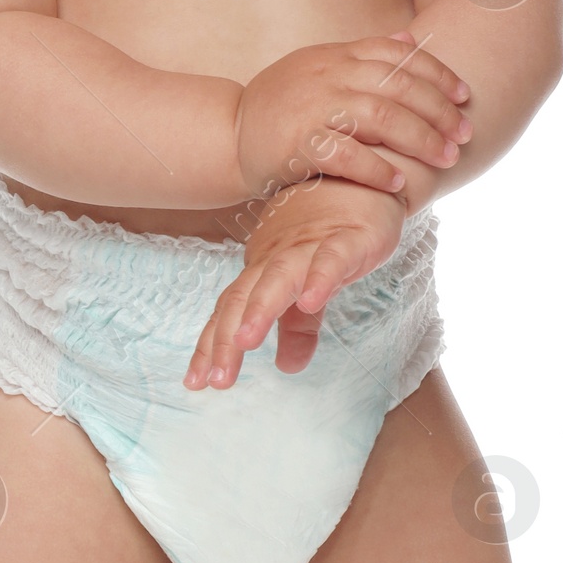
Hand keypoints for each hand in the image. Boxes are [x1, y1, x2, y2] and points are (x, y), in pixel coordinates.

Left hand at [184, 177, 407, 390]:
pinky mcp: (349, 238)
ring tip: (245, 342)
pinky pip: (331, 258)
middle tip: (216, 378)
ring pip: (280, 277)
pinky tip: (312, 301)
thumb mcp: (312, 289)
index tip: (195, 382)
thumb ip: (298, 328)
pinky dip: (320, 276)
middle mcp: (278, 258)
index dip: (212, 345)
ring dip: (261, 308)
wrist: (366, 180)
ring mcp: (310, 246)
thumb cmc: (331, 234)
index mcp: (264, 271)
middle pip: (244, 297)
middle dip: (226, 338)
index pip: (229, 310)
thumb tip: (286, 367)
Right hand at [234, 33, 469, 201]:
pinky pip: (345, 155)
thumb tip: (408, 36)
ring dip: (420, 140)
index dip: (438, 74)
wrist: (227, 134)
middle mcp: (327, 75)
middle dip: (439, 111)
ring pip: (380, 117)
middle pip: (398, 86)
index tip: (465, 96)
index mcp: (337, 54)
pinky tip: (398, 183)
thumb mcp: (319, 66)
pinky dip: (376, 170)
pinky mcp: (296, 144)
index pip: (398, 54)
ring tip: (445, 159)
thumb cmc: (281, 105)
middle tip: (465, 135)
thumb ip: (362, 55)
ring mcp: (311, 107)